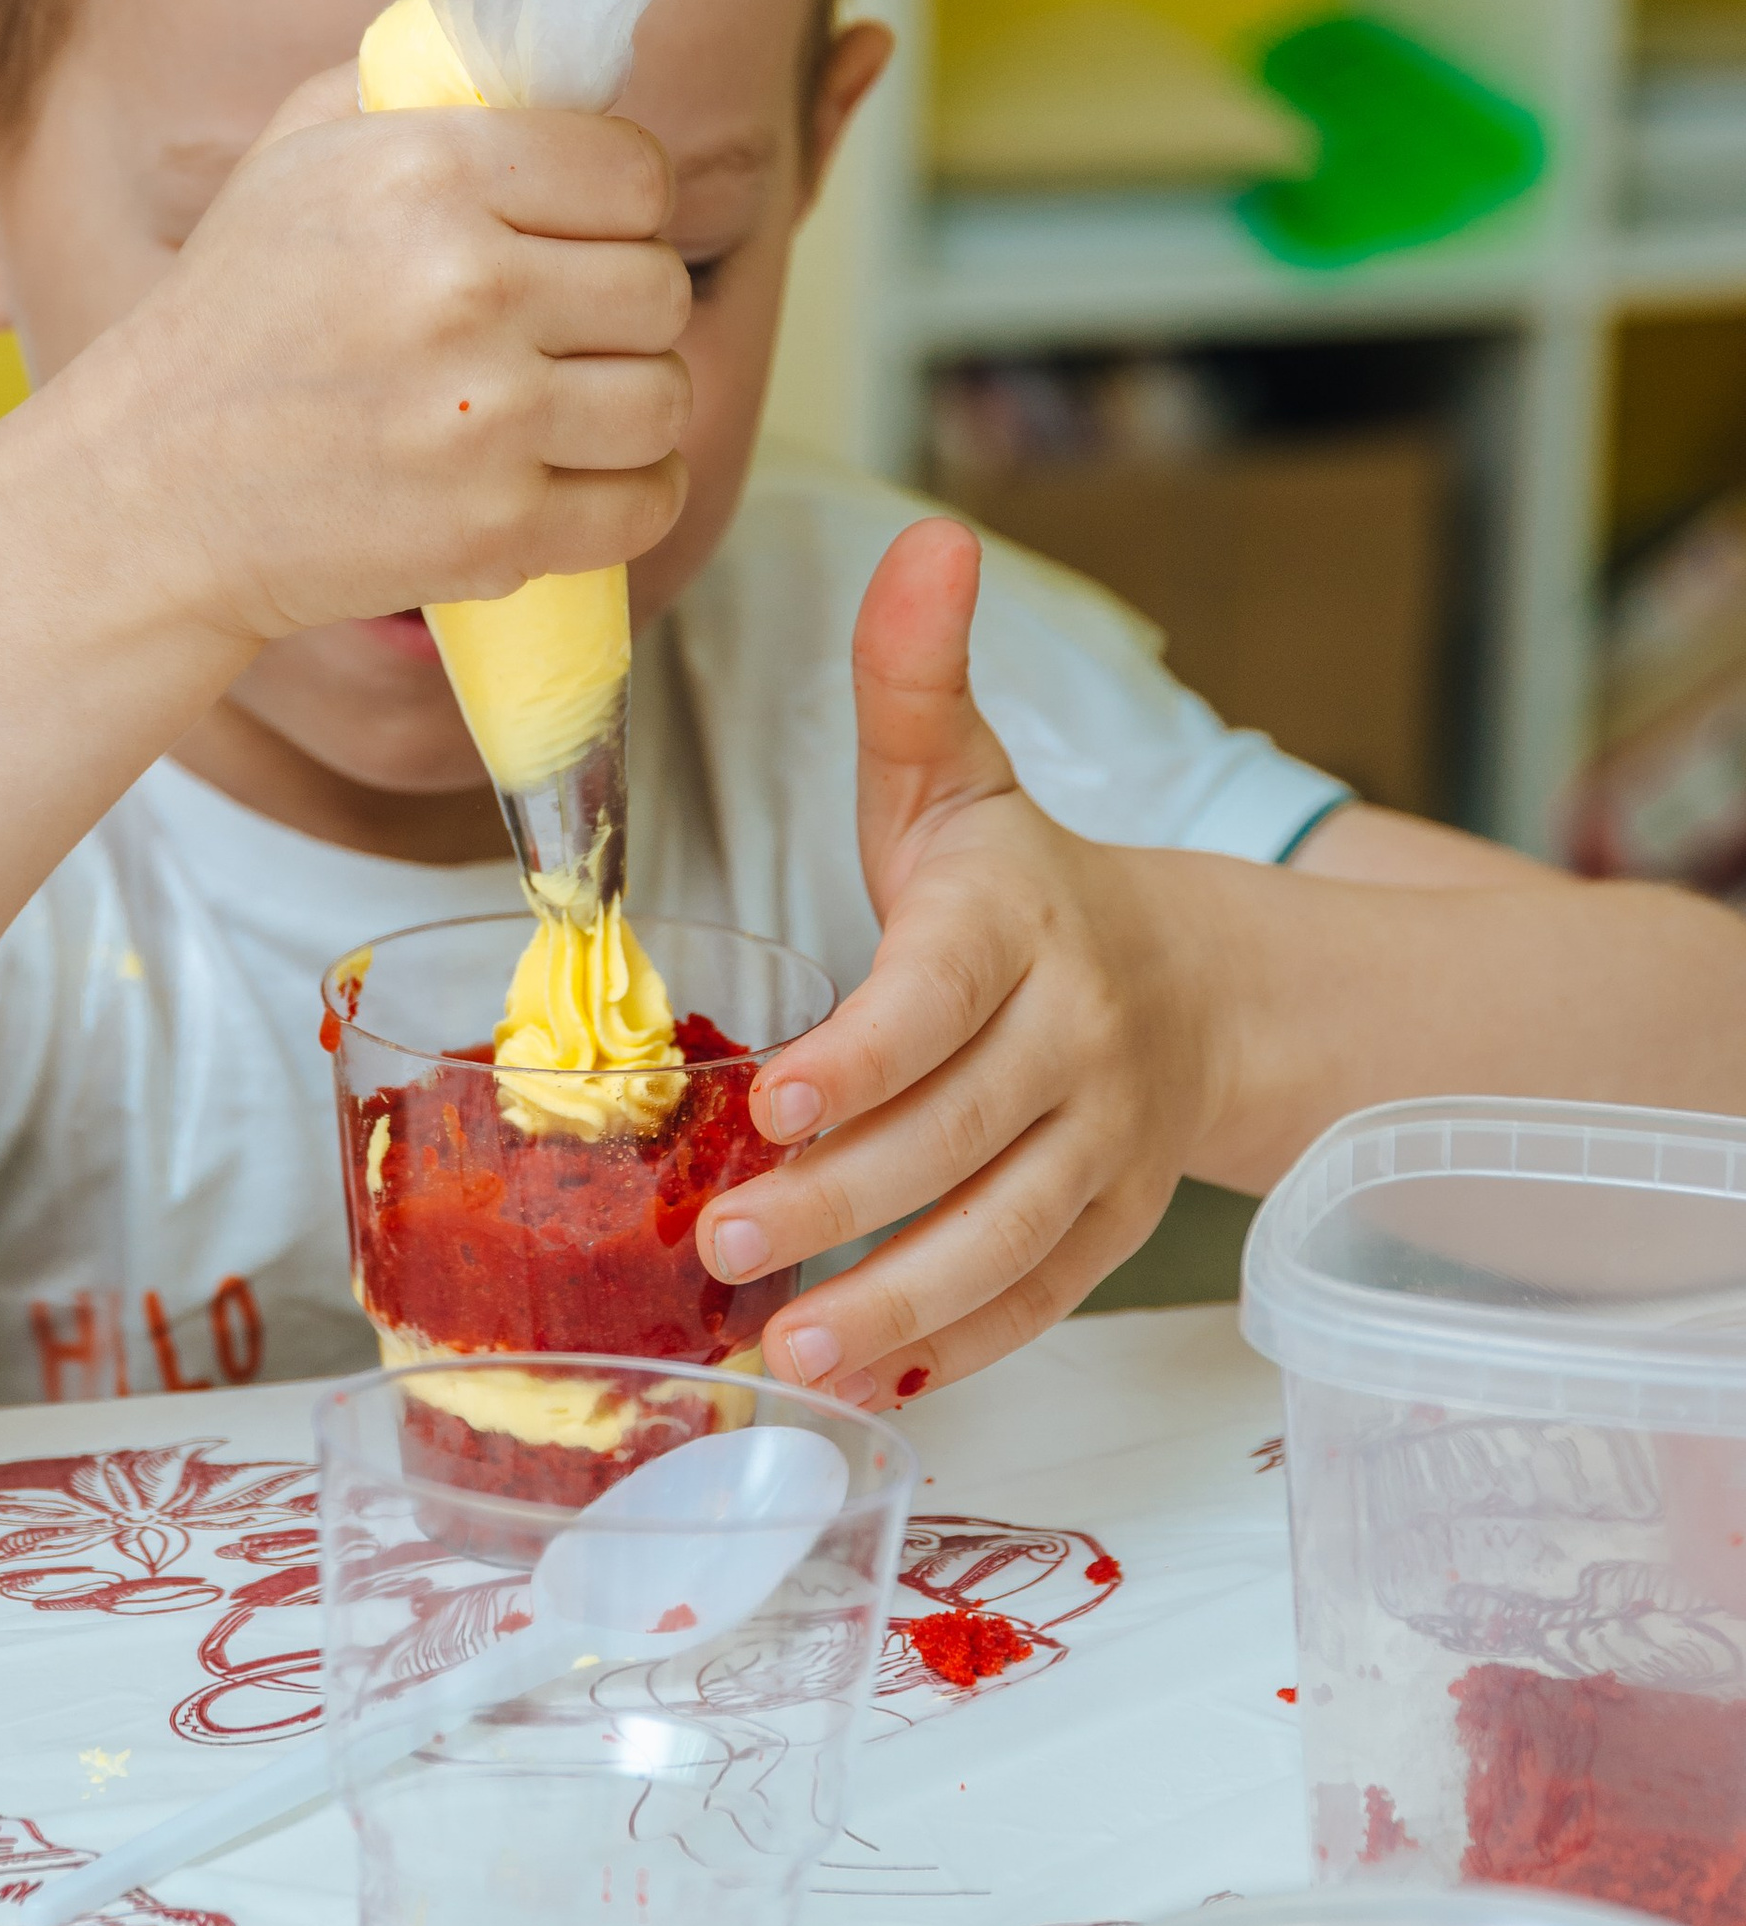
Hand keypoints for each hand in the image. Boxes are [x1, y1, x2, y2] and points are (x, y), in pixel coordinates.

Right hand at [70, 65, 693, 646]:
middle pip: (663, 288)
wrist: (150, 491)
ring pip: (667, 397)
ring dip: (634, 407)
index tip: (583, 237)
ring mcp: (486, 417)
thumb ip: (416, 91)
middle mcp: (467, 286)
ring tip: (571, 407)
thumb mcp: (295, 154)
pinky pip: (645, 502)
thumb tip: (534, 60)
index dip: (620, 209)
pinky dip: (627, 498)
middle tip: (566, 332)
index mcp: (430, 172)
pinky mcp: (494, 530)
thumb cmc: (232, 315)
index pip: (634, 174)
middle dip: (626, 312)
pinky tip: (575, 481)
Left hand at [695, 518, 1223, 1404]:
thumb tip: (925, 539)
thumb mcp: (960, 776)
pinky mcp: (1107, 1225)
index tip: (784, 1100)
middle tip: (722, 1244)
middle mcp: (1076, 1040)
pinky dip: (966, 1347)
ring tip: (789, 1351)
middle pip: (958, 1134)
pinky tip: (876, 1386)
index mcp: (1021, 923)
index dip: (870, 1053)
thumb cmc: (1025, 885)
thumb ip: (916, 677)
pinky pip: (1042, 1297)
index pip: (944, 995)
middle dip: (841, 1200)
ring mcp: (1102, 1145)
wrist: (1202, 983)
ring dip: (898, 1302)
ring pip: (1005, 1237)